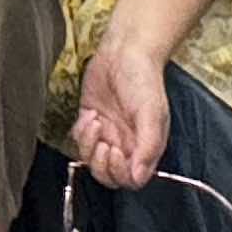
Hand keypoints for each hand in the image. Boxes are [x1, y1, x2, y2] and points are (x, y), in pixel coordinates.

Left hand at [72, 42, 170, 189]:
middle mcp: (125, 144)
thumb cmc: (143, 79)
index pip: (130, 179)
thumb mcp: (152, 113)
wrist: (125, 52)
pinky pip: (79, 139)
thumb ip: (148, 146)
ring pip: (90, 159)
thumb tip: (138, 176)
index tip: (115, 152)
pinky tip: (90, 112)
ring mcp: (106, 133)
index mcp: (144, 146)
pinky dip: (81, 131)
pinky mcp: (90, 120)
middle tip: (102, 143)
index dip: (120, 173)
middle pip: (108, 175)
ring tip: (96, 120)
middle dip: (100, 164)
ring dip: (88, 145)